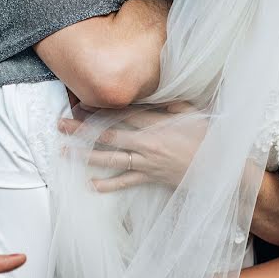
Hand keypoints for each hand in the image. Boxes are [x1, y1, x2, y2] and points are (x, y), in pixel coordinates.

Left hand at [57, 102, 204, 191]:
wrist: (218, 167)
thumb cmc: (206, 138)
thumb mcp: (191, 113)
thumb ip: (171, 102)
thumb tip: (156, 92)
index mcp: (155, 123)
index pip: (120, 113)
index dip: (98, 109)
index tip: (80, 104)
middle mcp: (146, 142)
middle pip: (107, 134)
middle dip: (82, 130)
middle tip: (60, 125)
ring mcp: (146, 162)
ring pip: (110, 158)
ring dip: (85, 155)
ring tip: (65, 152)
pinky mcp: (150, 177)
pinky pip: (126, 181)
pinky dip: (108, 184)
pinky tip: (90, 184)